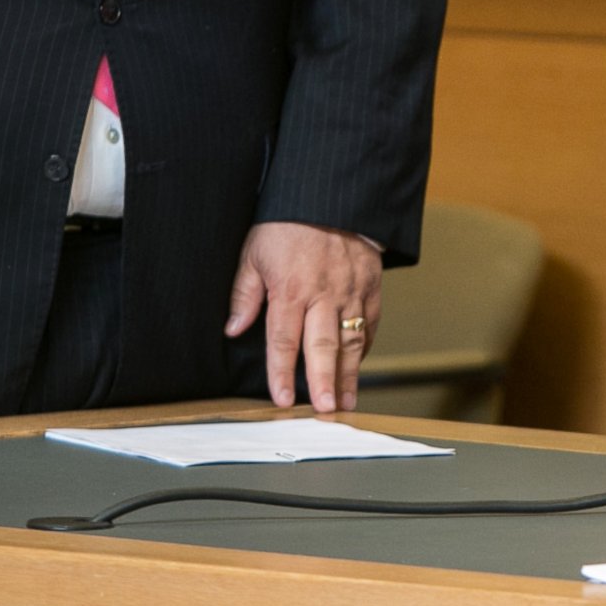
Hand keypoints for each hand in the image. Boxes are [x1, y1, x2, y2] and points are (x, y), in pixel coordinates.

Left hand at [224, 222, 383, 412]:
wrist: (330, 194)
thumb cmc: (286, 224)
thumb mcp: (253, 252)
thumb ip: (245, 293)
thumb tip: (234, 329)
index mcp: (290, 289)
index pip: (283, 340)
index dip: (282, 373)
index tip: (283, 400)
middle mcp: (323, 293)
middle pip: (322, 346)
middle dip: (323, 381)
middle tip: (326, 410)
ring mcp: (351, 289)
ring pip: (351, 339)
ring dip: (349, 373)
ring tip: (347, 402)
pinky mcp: (371, 282)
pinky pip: (370, 320)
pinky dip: (365, 344)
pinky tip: (357, 364)